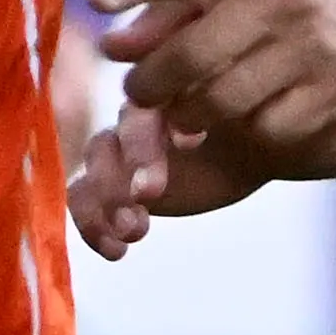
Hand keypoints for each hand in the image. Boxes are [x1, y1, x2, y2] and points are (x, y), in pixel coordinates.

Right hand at [66, 100, 261, 260]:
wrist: (251, 148)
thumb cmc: (249, 123)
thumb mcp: (248, 110)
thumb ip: (223, 106)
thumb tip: (196, 130)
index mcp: (163, 86)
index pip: (139, 103)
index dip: (149, 133)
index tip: (185, 150)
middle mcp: (134, 112)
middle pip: (114, 137)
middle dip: (128, 169)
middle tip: (147, 195)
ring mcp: (119, 148)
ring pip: (93, 168)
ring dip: (106, 201)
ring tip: (133, 229)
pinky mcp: (111, 184)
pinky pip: (84, 199)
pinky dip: (92, 225)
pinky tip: (116, 249)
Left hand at [93, 0, 335, 162]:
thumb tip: (113, 46)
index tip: (99, 10)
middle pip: (190, 60)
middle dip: (150, 86)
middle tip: (142, 94)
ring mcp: (313, 47)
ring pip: (224, 105)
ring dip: (190, 117)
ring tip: (185, 111)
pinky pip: (269, 130)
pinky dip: (245, 132)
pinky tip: (242, 119)